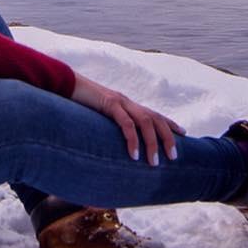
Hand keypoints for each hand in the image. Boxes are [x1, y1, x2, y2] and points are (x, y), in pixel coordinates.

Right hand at [70, 73, 185, 165]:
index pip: (153, 114)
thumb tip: (108, 149)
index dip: (169, 123)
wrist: (63, 84)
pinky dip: (132, 139)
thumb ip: (105, 129)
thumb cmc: (77, 104)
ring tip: (154, 163)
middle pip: (155, 118)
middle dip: (167, 136)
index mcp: (126, 104)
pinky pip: (125, 123)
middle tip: (174, 157)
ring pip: (145, 121)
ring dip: (152, 143)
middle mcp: (126, 102)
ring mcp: (119, 102)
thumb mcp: (95, 119)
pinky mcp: (108, 104)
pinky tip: (134, 155)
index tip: (184, 134)